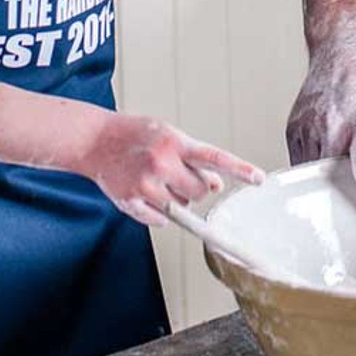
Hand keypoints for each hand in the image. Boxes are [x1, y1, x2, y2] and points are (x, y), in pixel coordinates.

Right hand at [81, 111, 265, 227]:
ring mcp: (146, 185)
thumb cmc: (136, 135)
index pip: (215, 157)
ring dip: (177, 198)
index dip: (239, 169)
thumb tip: (216, 184)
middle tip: (177, 173)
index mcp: (175, 142)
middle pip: (201, 190)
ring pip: (182, 206)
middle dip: (196, 186)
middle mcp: (162, 163)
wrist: (96, 141)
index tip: (259, 179)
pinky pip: (161, 221)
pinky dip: (159, 212)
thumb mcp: (169, 135)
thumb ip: (194, 158)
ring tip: (157, 179)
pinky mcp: (132, 203)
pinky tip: (146, 193)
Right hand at [286, 26, 355, 233]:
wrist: (342, 43)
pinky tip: (326, 175)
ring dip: (328, 192)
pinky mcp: (293, 130)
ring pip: (313, 178)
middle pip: (336, 180)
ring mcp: (309, 128)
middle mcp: (334, 125)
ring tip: (342, 200)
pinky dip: (312, 177)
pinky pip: (299, 166)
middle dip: (346, 204)